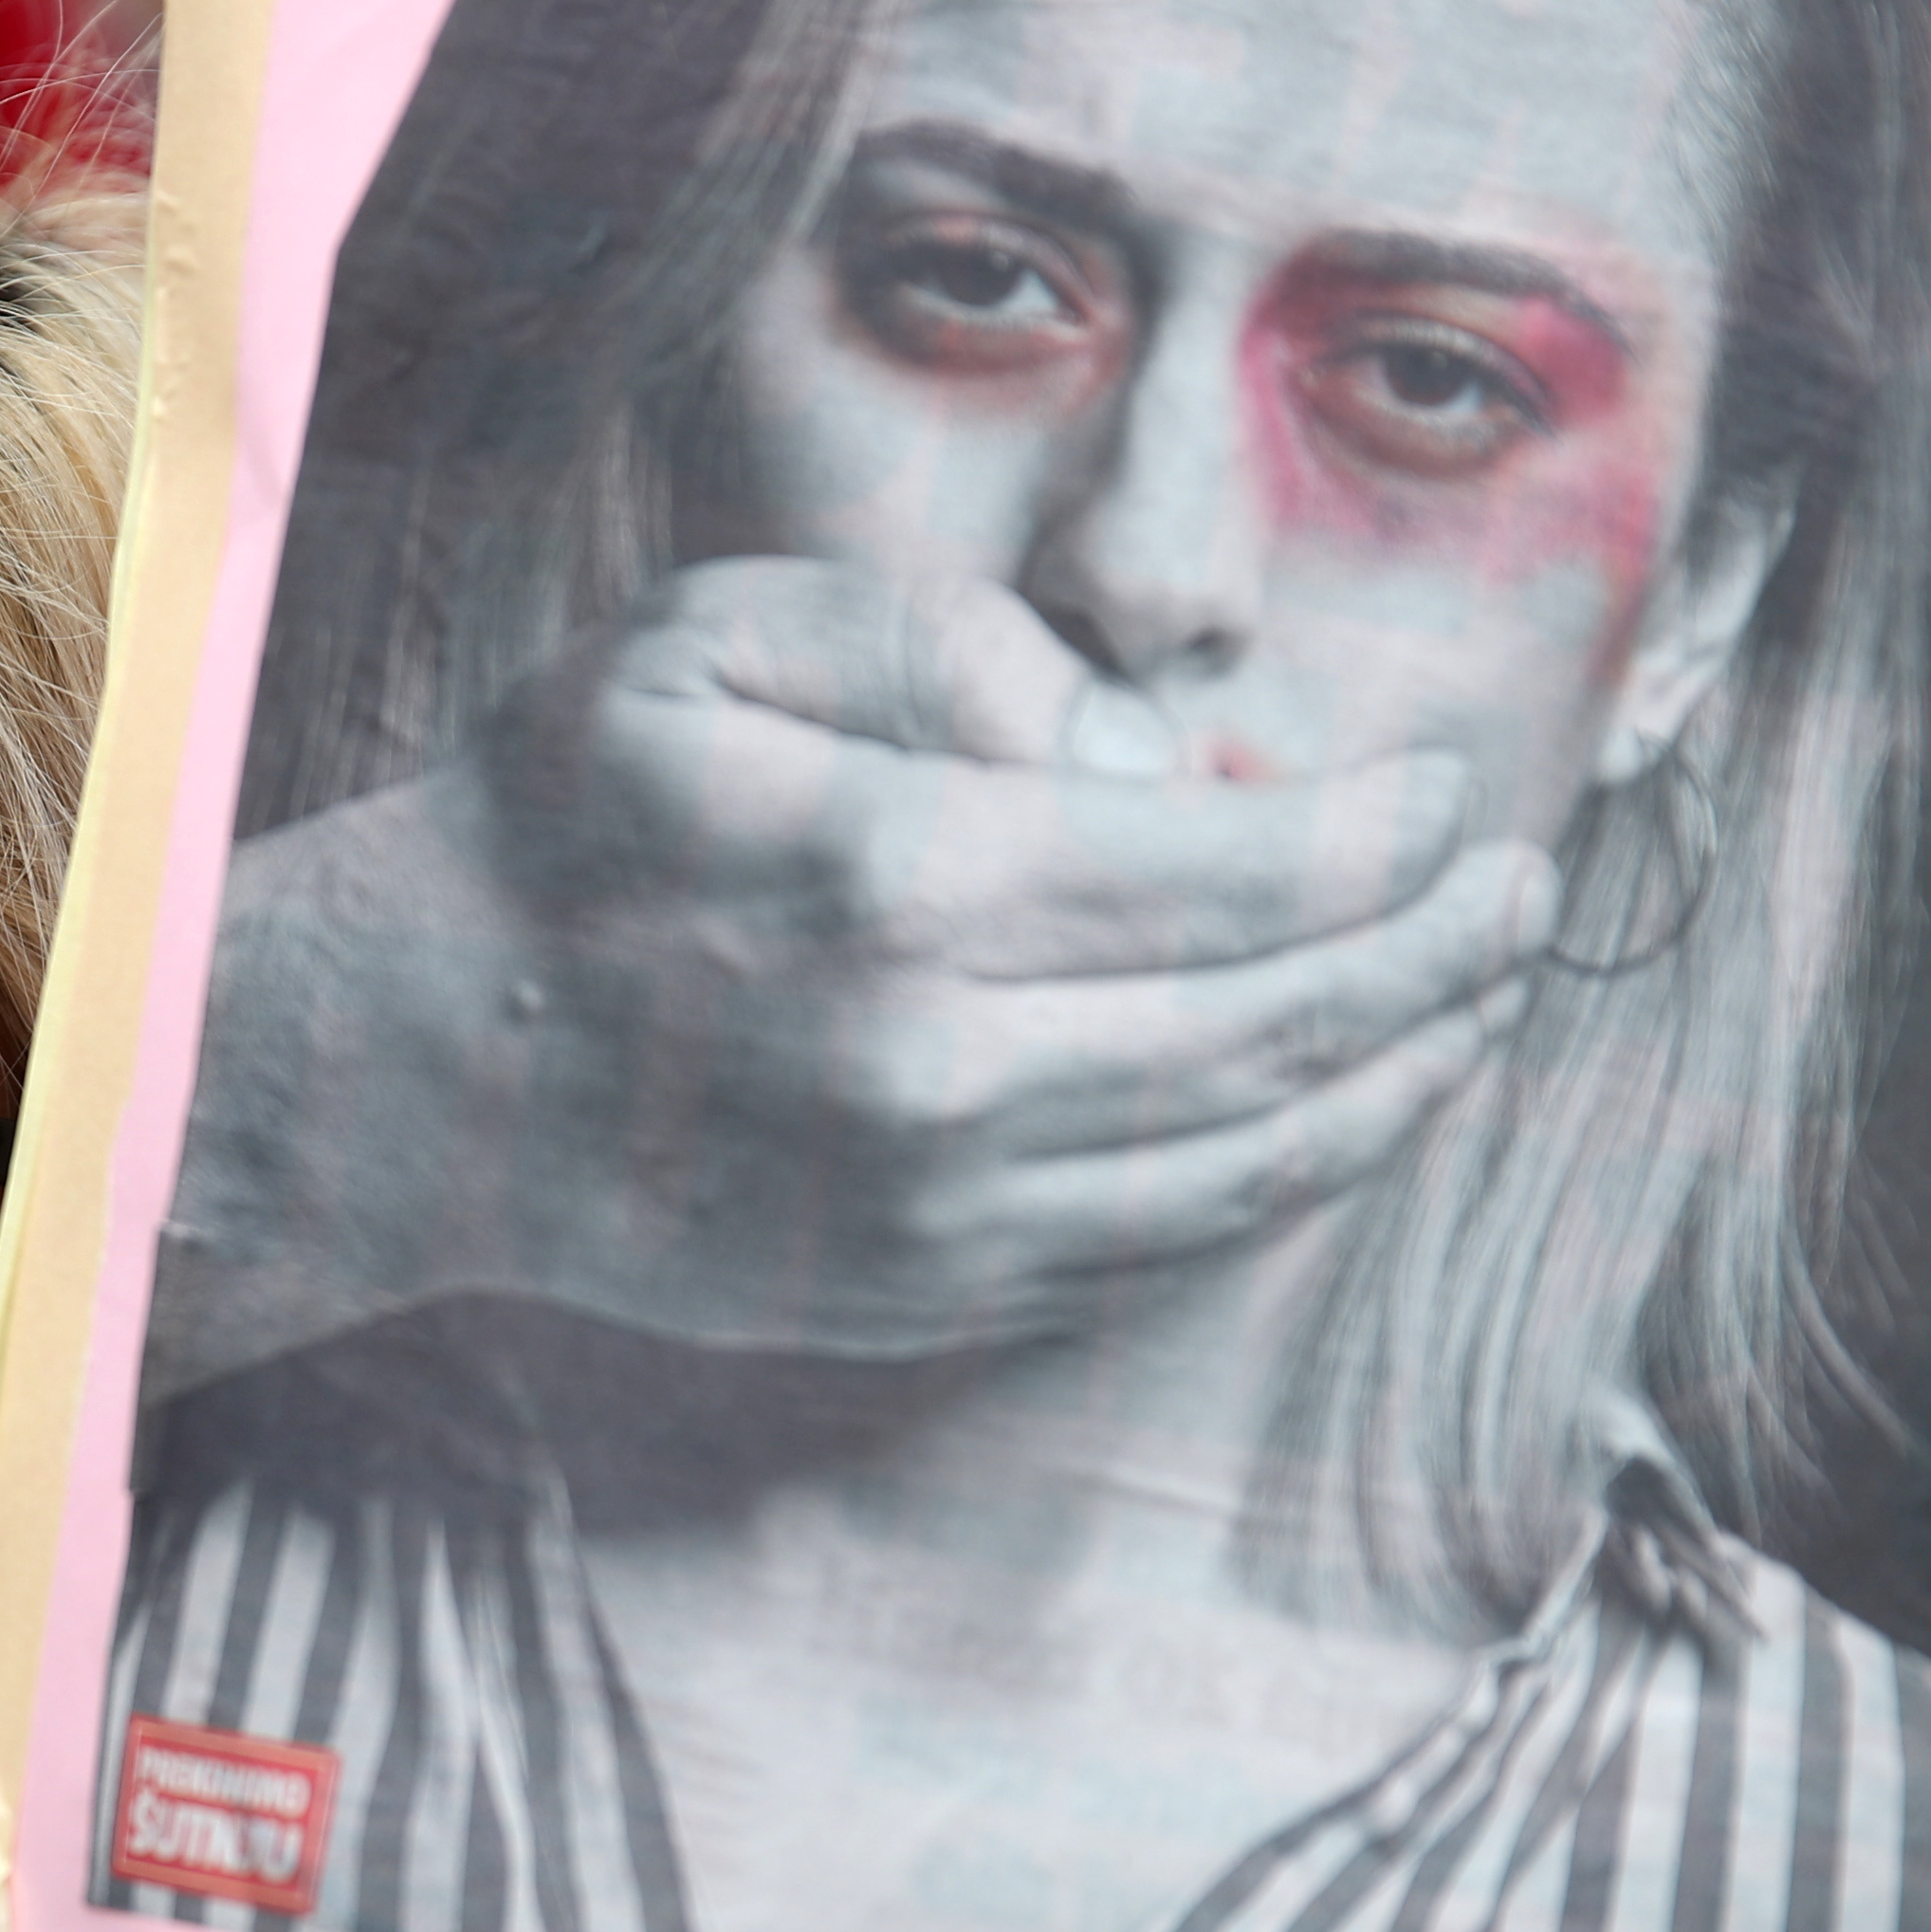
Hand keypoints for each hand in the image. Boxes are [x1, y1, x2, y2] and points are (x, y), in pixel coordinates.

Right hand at [148, 553, 1559, 1386]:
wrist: (410, 1058)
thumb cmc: (568, 817)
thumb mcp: (717, 637)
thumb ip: (949, 648)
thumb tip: (1142, 758)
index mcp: (903, 879)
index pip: (1241, 869)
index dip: (1380, 831)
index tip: (1442, 792)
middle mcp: (942, 1065)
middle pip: (1287, 1019)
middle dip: (1440, 950)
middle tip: (1520, 891)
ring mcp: (939, 1207)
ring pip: (1256, 1154)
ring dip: (1401, 1074)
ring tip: (1479, 1000)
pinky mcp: (923, 1294)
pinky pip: (1166, 1245)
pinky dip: (1289, 1178)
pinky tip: (1346, 1108)